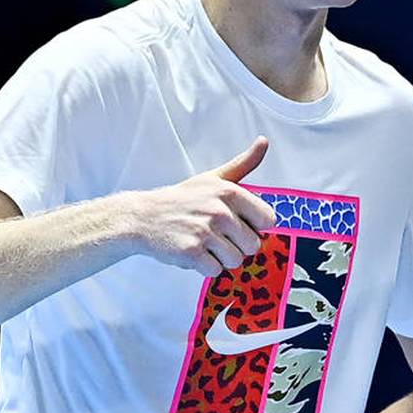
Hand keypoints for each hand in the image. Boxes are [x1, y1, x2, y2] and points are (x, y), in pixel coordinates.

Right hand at [127, 136, 276, 275]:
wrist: (143, 217)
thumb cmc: (182, 199)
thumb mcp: (214, 177)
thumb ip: (243, 163)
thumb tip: (263, 142)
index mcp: (230, 192)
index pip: (268, 220)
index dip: (255, 226)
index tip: (239, 223)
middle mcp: (219, 211)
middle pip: (254, 245)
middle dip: (237, 245)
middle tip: (217, 235)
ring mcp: (205, 232)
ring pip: (236, 260)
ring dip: (222, 258)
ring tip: (205, 244)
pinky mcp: (191, 252)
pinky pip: (215, 271)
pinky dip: (206, 267)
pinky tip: (195, 253)